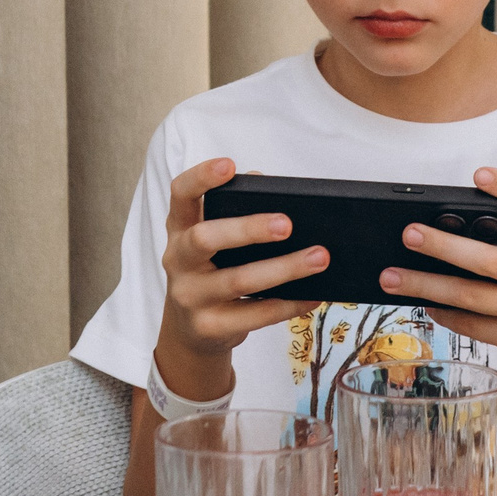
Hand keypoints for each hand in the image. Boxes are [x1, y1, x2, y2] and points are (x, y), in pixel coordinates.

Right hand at [155, 157, 326, 400]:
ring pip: (238, 281)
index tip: (229, 165)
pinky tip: (312, 294)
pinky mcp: (209, 327)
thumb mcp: (213, 239)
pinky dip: (288, 304)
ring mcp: (190, 296)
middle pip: (205, 238)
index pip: (180, 194)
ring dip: (284, 269)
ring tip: (319, 257)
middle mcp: (177, 260)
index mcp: (180, 228)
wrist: (191, 330)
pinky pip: (255, 316)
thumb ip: (236, 209)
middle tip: (286, 224)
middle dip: (247, 229)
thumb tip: (269, 186)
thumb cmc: (212, 270)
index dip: (201, 178)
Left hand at [378, 166, 496, 368]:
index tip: (479, 175)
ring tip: (392, 276)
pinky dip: (444, 312)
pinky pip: (472, 324)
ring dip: (426, 285)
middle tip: (410, 234)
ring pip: (470, 295)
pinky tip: (427, 302)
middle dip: (444, 245)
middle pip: (490, 259)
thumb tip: (462, 222)